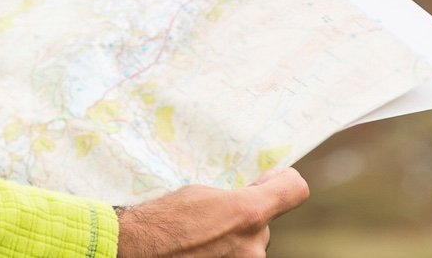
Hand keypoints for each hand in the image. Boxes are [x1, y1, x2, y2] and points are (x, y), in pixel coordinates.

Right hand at [114, 166, 310, 257]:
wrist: (136, 251)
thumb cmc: (162, 219)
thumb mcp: (200, 193)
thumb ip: (234, 197)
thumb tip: (248, 197)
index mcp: (248, 213)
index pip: (295, 190)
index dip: (283, 182)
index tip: (268, 181)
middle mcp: (254, 245)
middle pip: (264, 222)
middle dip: (245, 217)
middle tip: (213, 216)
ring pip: (249, 245)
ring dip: (233, 239)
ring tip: (200, 236)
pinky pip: (236, 257)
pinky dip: (223, 253)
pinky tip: (199, 248)